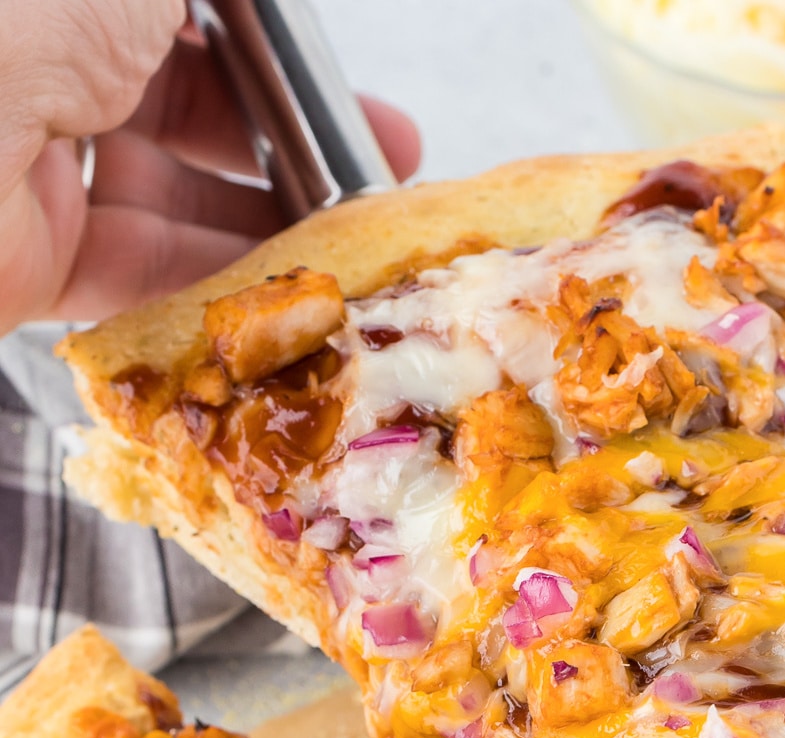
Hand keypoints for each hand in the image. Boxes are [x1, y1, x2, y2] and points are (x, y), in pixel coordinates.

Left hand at [0, 0, 419, 334]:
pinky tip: (284, 285)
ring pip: (168, 193)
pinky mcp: (23, 258)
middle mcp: (25, 66)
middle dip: (285, 134)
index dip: (263, 44)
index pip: (169, 17)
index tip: (331, 74)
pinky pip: (135, 269)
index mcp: (46, 2)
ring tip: (353, 237)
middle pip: (180, 104)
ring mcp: (20, 163)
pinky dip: (214, 279)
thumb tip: (244, 5)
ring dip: (266, 218)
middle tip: (372, 160)